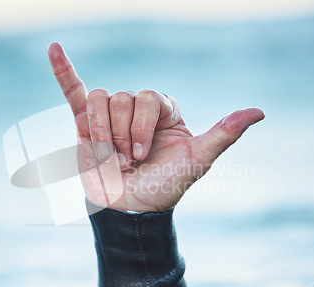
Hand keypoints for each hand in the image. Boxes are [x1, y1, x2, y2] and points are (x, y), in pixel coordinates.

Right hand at [48, 42, 263, 211]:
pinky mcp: (84, 124)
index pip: (147, 97)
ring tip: (110, 158)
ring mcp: (110, 115)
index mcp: (163, 111)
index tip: (143, 157)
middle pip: (121, 98)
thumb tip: (259, 111)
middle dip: (123, 135)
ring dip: (103, 133)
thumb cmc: (164, 187)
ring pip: (100, 100)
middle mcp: (137, 109)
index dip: (142, 126)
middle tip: (128, 162)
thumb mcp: (197, 161)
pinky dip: (63, 70)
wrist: (130, 210)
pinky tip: (54, 48)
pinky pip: (74, 91)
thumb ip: (223, 134)